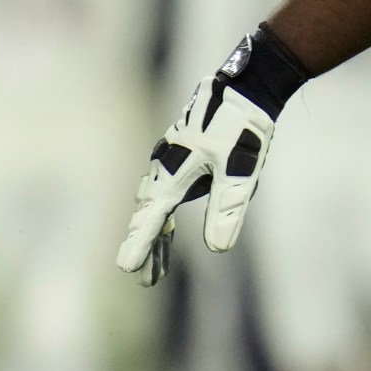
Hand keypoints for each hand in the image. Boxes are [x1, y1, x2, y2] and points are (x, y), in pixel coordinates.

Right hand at [114, 77, 278, 288]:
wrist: (244, 89)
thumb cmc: (241, 129)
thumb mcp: (238, 172)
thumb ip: (226, 209)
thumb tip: (218, 249)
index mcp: (174, 173)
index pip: (153, 218)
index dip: (139, 244)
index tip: (126, 268)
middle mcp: (164, 168)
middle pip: (149, 216)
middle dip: (146, 248)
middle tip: (144, 281)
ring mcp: (170, 162)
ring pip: (156, 207)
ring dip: (156, 237)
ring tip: (156, 270)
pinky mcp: (181, 159)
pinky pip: (166, 195)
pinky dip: (165, 218)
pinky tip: (169, 232)